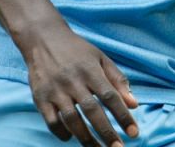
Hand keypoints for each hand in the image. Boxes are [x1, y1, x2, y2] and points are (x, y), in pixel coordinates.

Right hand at [22, 26, 139, 145]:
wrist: (43, 39)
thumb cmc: (76, 50)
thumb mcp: (100, 58)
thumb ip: (118, 80)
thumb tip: (134, 104)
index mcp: (90, 70)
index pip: (111, 97)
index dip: (123, 116)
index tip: (134, 133)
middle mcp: (73, 80)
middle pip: (92, 111)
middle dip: (106, 133)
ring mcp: (55, 90)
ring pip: (72, 120)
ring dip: (86, 139)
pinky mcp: (40, 97)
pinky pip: (51, 121)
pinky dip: (62, 133)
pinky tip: (71, 138)